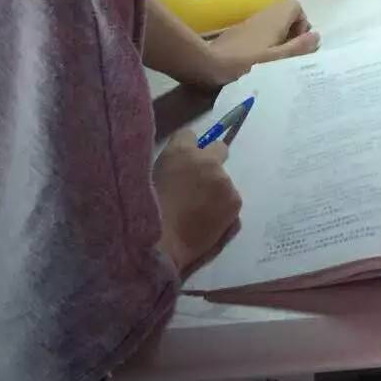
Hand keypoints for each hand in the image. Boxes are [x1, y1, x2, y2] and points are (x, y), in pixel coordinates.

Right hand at [154, 129, 241, 273]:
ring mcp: (226, 183)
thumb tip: (179, 160)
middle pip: (219, 151)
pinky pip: (230, 201)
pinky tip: (206, 223)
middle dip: (211, 163)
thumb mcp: (147, 178)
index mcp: (181, 153)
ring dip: (214, 192)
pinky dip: (222, 210)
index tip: (185, 161)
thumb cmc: (145, 212)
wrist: (160, 245)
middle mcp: (209, 162)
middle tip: (197, 185)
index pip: (190, 135)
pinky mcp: (235, 203)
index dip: (188, 149)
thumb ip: (167, 164)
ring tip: (196, 213)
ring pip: (223, 182)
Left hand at [208, 0, 319, 84]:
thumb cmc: (246, 63)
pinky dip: (267, 38)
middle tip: (290, 50)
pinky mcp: (240, 31)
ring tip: (277, 56)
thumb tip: (316, 35)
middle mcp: (264, 15)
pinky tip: (261, 58)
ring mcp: (250, 22)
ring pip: (273, 21)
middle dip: (293, 29)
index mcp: (275, 19)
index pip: (296, 7)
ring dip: (280, 35)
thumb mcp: (277, 59)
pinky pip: (262, 28)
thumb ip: (299, 47)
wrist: (209, 64)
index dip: (302, 23)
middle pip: (286, 13)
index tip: (298, 42)